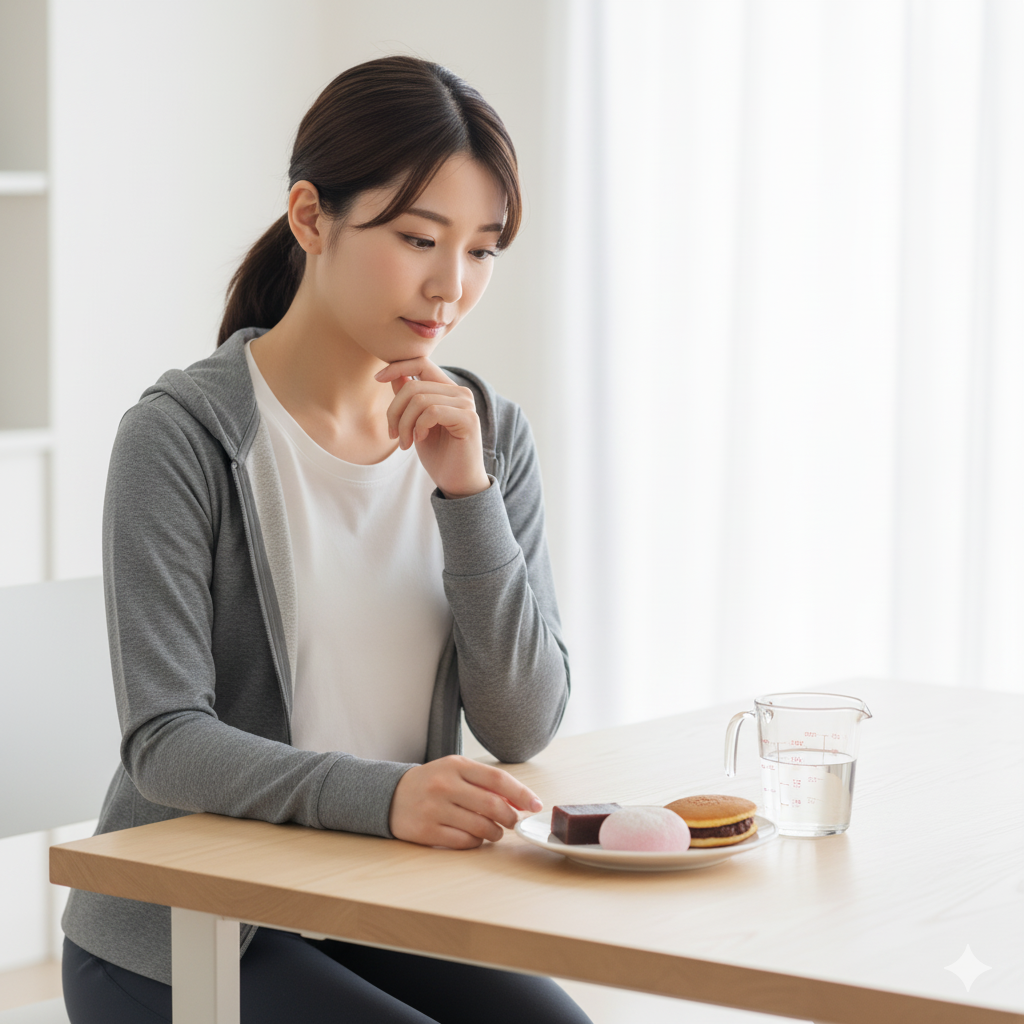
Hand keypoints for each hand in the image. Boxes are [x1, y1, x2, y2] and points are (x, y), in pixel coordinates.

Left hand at [374, 359, 490, 498]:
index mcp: (447, 390)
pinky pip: (432, 412)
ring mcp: (466, 404)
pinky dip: (418, 427)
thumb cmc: (438, 455)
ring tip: (405, 442)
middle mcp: (459, 393)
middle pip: (413, 386)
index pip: (421, 362)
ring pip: (419, 399)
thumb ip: (409, 399)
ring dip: (405, 423)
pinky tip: (419, 440)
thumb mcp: (415, 424)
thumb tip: (394, 375)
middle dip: (394, 411)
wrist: (457, 483)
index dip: (397, 366)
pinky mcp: (468, 419)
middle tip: (393, 434)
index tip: (377, 378)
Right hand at [389, 755, 542, 848]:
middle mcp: (445, 785)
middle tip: (514, 822)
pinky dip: (476, 841)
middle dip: (510, 818)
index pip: (497, 779)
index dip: (521, 793)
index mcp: (456, 765)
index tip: (536, 805)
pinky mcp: (426, 831)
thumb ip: (485, 783)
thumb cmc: (432, 782)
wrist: (391, 796)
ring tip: (494, 830)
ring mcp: (434, 809)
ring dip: (495, 832)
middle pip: (493, 805)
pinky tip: (474, 836)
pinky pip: (464, 841)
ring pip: (481, 827)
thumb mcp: (456, 771)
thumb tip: (520, 800)